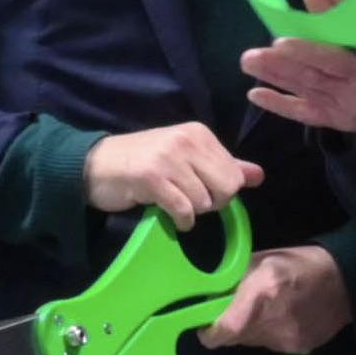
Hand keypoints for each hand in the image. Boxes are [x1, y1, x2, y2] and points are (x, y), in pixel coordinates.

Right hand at [85, 121, 256, 224]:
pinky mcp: (152, 178)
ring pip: (204, 202)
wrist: (96, 165)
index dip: (222, 191)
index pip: (235, 174)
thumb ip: (224, 166)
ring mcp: (168, 158)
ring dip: (191, 212)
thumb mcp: (187, 159)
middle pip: (226, 188)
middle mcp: (186, 141)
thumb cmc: (144, 164)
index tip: (199, 189)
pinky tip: (170, 215)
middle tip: (189, 201)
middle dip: (212, 203)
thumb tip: (259, 175)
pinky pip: (184, 210)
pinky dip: (181, 220)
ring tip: (172, 202)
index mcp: (199, 133)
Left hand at [202, 244, 352, 354]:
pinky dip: (271, 334)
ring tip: (268, 310)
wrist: (348, 281)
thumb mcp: (263, 260)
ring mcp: (287, 339)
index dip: (210, 333)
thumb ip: (234, 282)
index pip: (224, 330)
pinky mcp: (299, 350)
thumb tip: (210, 299)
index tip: (206, 328)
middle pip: (234, 339)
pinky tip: (286, 318)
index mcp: (261, 294)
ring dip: (251, 330)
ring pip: (252, 343)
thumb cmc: (300, 263)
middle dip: (230, 327)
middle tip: (238, 310)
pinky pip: (271, 346)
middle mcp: (271, 322)